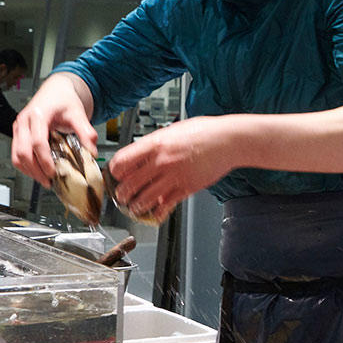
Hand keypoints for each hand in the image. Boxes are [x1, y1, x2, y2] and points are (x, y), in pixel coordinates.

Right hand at [11, 79, 95, 185]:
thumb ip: (86, 132)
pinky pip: (16, 154)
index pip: (37, 142)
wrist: (56, 90)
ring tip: (44, 179)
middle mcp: (24, 121)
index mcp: (38, 114)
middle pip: (23, 152)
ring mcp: (19, 127)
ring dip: (29, 170)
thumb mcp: (78, 114)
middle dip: (35, 170)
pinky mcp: (18, 133)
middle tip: (49, 181)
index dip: (44, 160)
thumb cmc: (64, 99)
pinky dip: (25, 165)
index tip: (53, 172)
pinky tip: (38, 171)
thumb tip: (91, 152)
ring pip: (16, 155)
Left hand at [107, 116, 237, 222]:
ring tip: (135, 207)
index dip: (115, 171)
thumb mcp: (172, 130)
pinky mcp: (186, 188)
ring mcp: (174, 176)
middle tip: (122, 196)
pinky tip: (156, 211)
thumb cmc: (204, 132)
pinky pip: (165, 205)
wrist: (228, 140)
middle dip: (122, 194)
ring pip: (143, 199)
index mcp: (155, 144)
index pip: (122, 162)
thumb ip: (155, 144)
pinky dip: (157, 212)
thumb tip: (140, 153)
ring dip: (136, 206)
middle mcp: (161, 161)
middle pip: (129, 184)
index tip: (116, 175)